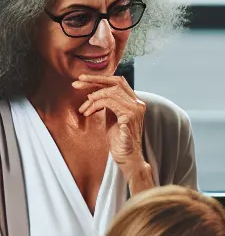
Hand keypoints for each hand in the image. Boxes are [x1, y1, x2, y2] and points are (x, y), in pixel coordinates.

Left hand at [74, 75, 153, 190]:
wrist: (127, 157)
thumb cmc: (118, 139)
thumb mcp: (112, 116)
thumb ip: (109, 103)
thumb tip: (93, 91)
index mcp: (135, 102)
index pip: (118, 82)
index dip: (100, 78)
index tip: (82, 79)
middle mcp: (138, 104)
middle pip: (115, 83)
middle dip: (93, 81)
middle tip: (76, 85)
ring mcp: (135, 111)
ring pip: (110, 92)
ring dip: (91, 99)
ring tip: (84, 109)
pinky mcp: (129, 118)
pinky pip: (108, 103)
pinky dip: (94, 106)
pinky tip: (88, 113)